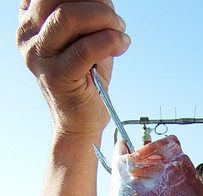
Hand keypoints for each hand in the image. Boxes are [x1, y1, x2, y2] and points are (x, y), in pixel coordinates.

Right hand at [17, 0, 130, 135]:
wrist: (80, 122)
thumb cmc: (85, 77)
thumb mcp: (83, 36)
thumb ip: (86, 13)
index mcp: (29, 21)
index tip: (104, 6)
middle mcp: (28, 36)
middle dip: (97, 2)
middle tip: (116, 20)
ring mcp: (39, 56)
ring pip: (70, 16)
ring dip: (105, 18)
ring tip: (120, 32)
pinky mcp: (56, 76)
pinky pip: (85, 47)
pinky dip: (110, 40)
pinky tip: (121, 45)